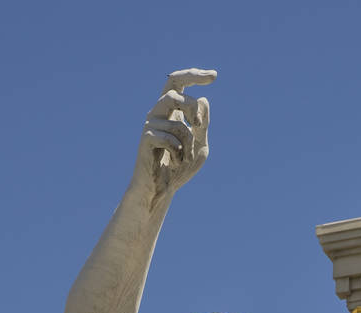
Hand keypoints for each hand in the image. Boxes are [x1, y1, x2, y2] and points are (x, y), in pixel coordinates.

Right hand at [133, 68, 215, 201]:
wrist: (162, 188)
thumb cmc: (180, 167)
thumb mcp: (199, 145)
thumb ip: (202, 125)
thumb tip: (203, 99)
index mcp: (172, 111)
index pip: (178, 82)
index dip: (194, 76)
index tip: (215, 76)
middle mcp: (159, 113)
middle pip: (174, 93)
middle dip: (191, 108)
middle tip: (197, 126)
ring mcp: (150, 124)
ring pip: (177, 122)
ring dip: (188, 143)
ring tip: (185, 157)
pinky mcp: (146, 138)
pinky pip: (169, 139)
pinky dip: (179, 154)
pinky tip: (175, 162)